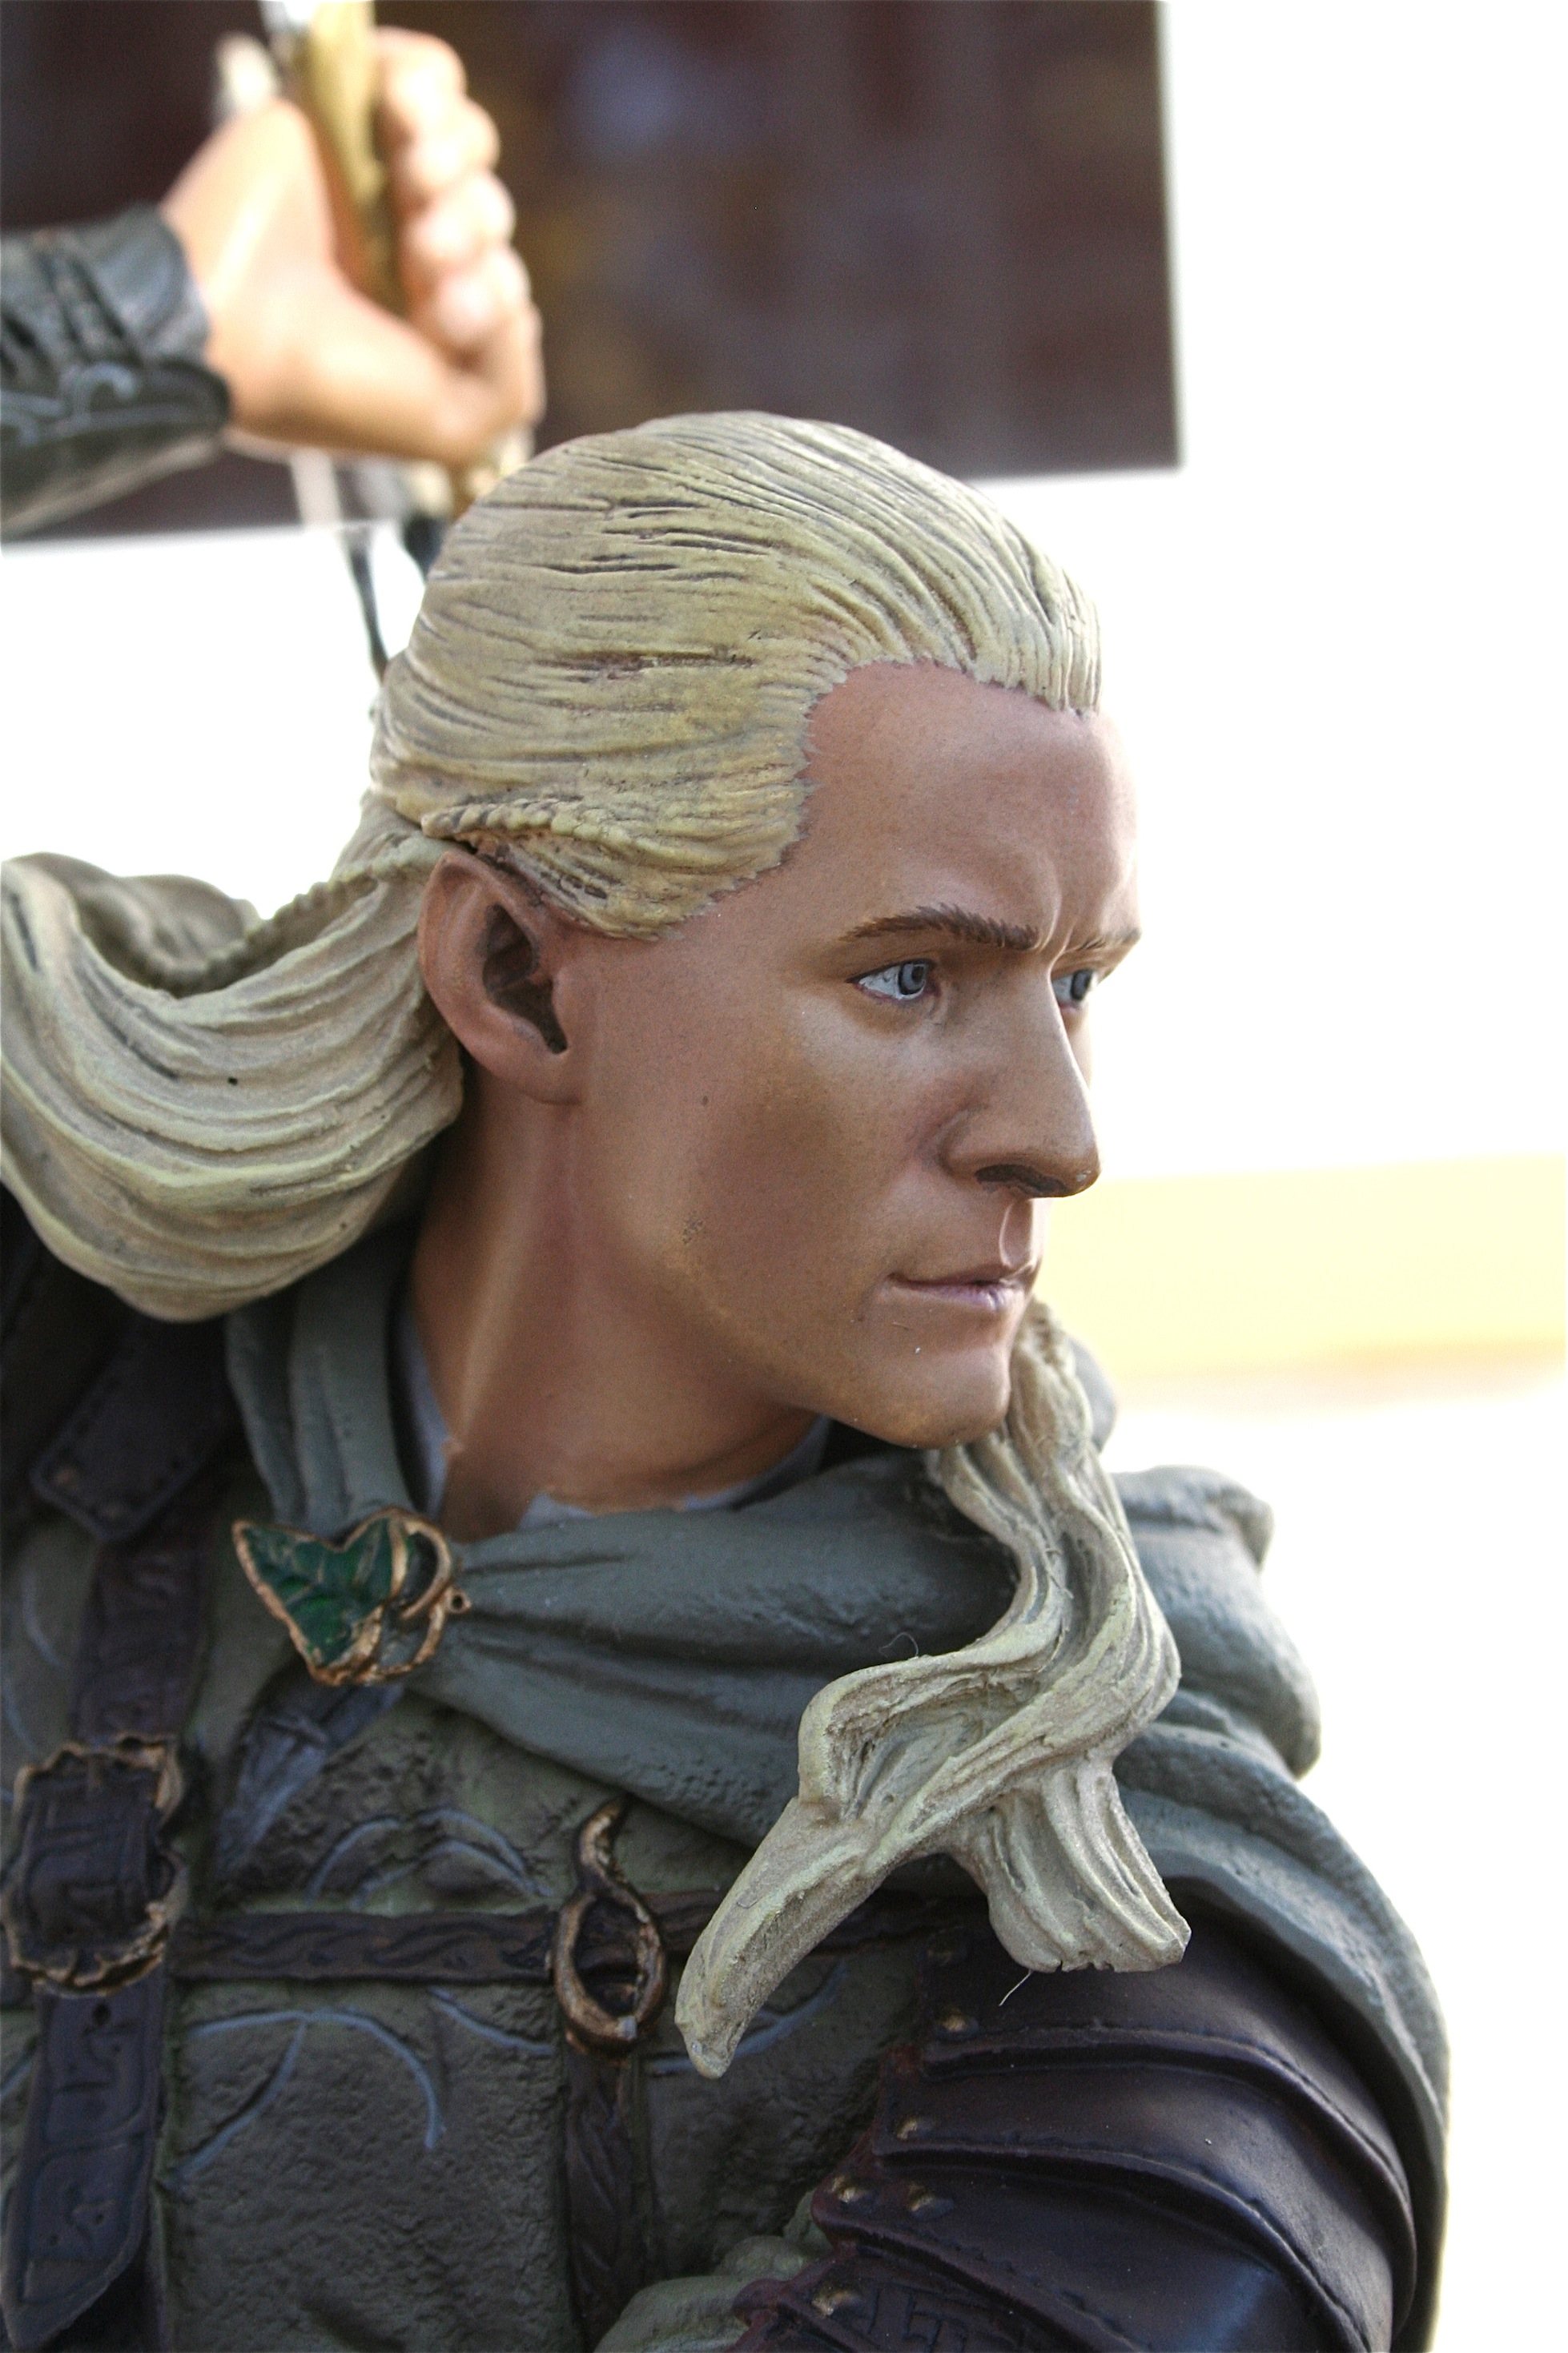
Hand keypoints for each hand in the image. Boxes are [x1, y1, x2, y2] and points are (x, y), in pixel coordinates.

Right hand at [160, 29, 542, 469]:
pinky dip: (428, 83)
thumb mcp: (453, 426)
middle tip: (423, 255)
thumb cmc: (330, 387)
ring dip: (453, 160)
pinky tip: (401, 114)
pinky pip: (428, 73)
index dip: (494, 290)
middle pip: (488, 210)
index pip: (506, 279)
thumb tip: (516, 306)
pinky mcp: (338, 117)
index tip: (445, 316)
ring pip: (468, 142)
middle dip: (469, 231)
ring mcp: (374, 181)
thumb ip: (514, 384)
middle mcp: (407, 249)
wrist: (227, 329)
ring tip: (412, 181)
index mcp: (432, 321)